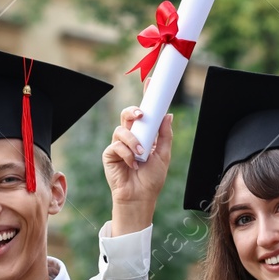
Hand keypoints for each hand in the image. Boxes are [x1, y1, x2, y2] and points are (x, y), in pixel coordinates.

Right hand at [104, 106, 172, 235]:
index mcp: (144, 135)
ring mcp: (119, 145)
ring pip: (121, 130)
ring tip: (142, 154)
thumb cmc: (151, 179)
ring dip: (133, 141)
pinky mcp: (110, 154)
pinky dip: (127, 154)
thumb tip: (168, 115)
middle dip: (133, 111)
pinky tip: (132, 164)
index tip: (150, 82)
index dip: (145, 96)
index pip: (144, 113)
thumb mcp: (163, 155)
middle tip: (141, 115)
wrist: (140, 197)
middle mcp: (130, 137)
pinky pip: (116, 146)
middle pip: (127, 115)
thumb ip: (165, 135)